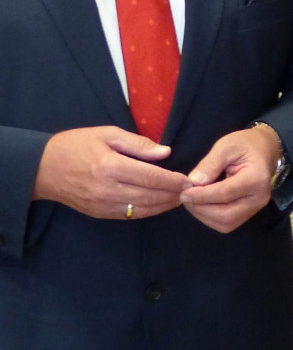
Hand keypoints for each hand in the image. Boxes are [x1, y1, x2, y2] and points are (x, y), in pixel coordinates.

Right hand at [32, 126, 189, 219]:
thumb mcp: (107, 134)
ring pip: (142, 209)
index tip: (189, 179)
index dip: (173, 180)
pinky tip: (160, 205)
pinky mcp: (99, 214)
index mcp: (110, 166)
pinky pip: (129, 215)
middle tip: (192, 191)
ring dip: (164, 206)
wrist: (43, 169)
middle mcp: (108, 189)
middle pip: (150, 196)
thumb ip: (138, 144)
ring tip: (180, 199)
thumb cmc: (77, 145)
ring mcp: (102, 205)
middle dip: (173, 195)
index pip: (151, 177)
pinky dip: (148, 211)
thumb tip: (166, 153)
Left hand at [180, 125, 280, 232]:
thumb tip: (193, 182)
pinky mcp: (249, 213)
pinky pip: (227, 224)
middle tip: (185, 197)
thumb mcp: (226, 146)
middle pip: (226, 214)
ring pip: (226, 223)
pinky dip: (210, 218)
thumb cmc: (245, 145)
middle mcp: (259, 198)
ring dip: (204, 215)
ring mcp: (255, 208)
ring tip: (192, 201)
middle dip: (201, 208)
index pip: (225, 194)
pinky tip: (202, 205)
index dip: (202, 195)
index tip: (184, 192)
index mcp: (256, 178)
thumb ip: (210, 164)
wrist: (264, 150)